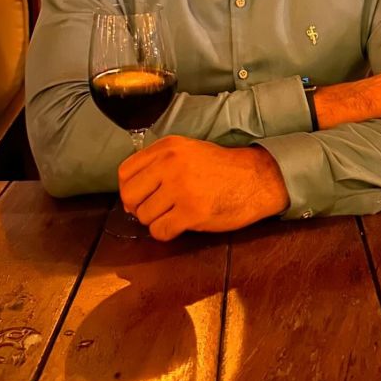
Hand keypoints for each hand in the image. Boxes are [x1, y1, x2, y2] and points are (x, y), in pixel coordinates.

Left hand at [118, 136, 288, 240]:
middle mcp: (171, 164)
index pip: (125, 172)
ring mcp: (181, 188)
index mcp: (168, 147)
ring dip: (156, 221)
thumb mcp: (187, 152)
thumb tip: (129, 198)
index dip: (129, 190)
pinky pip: (160, 231)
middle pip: (129, 196)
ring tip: (175, 214)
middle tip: (157, 210)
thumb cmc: (220, 168)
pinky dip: (167, 233)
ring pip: (144, 217)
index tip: (142, 197)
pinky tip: (181, 225)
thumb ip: (157, 165)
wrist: (256, 179)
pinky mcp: (192, 212)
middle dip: (139, 208)